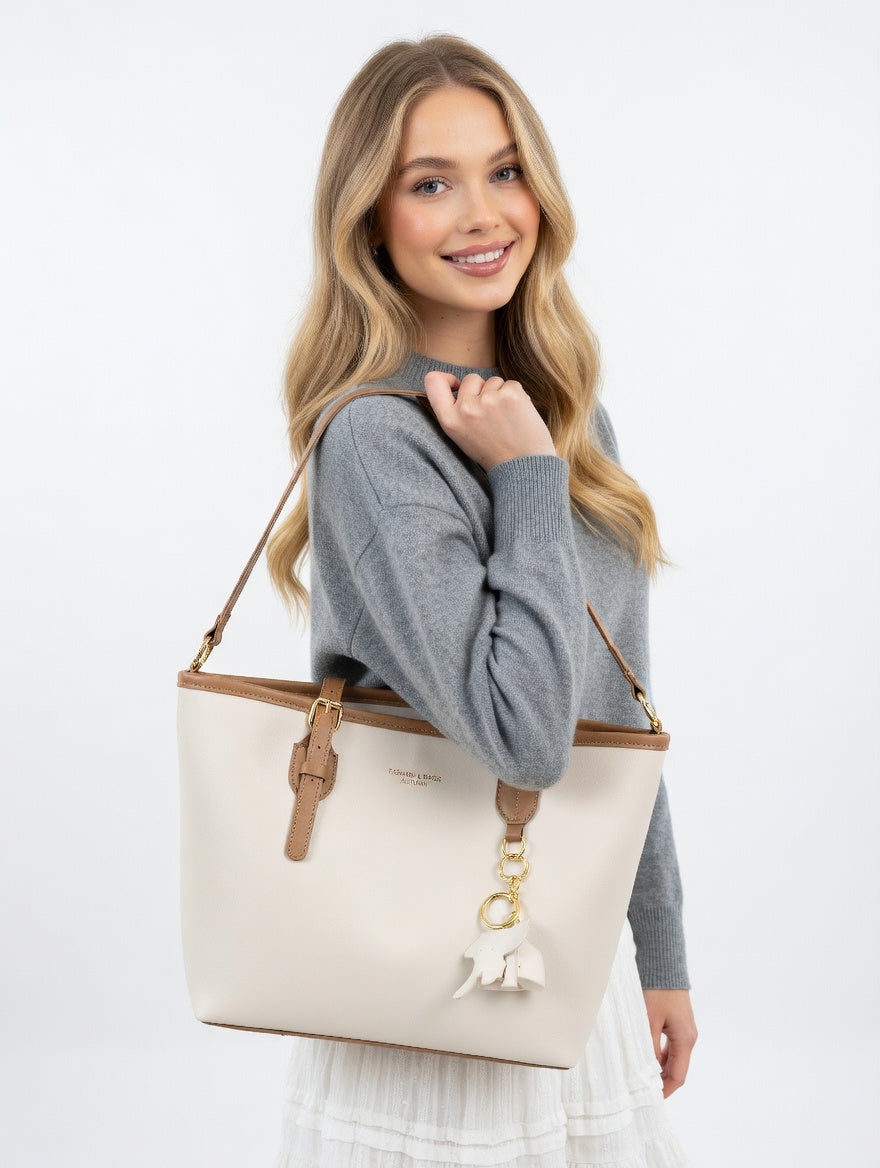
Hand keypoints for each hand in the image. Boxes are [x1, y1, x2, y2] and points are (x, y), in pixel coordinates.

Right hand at [423, 370, 555, 471]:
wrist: (524, 467)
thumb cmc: (495, 453)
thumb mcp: (462, 437)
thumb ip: (456, 412)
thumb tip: (460, 385)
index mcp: (449, 420)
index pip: (433, 381)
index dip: (446, 378)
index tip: (458, 385)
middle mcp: (465, 408)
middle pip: (471, 379)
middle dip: (482, 390)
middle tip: (492, 415)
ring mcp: (488, 400)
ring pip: (493, 381)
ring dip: (500, 394)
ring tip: (507, 419)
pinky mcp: (511, 394)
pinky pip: (511, 383)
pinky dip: (517, 396)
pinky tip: (519, 415)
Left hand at [642, 989, 697, 1097]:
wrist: (664, 966)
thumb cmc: (657, 991)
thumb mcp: (649, 1020)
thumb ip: (648, 1046)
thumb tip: (645, 1070)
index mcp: (685, 1039)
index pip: (678, 1075)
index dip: (665, 1090)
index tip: (651, 1100)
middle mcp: (688, 1037)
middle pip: (677, 1068)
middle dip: (662, 1082)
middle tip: (643, 1091)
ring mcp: (684, 1030)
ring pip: (673, 1058)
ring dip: (660, 1068)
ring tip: (641, 1076)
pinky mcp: (678, 1023)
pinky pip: (670, 1046)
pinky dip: (660, 1055)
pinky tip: (645, 1056)